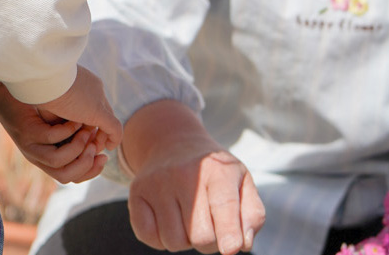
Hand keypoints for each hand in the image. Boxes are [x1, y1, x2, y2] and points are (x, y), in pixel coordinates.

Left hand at [0, 83, 107, 182]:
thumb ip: (84, 133)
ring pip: (56, 161)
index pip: (73, 177)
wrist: (16, 91)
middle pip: (65, 176)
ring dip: (77, 147)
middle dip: (85, 163)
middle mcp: (41, 156)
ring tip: (86, 131)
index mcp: (52, 157)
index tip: (104, 156)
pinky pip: (50, 138)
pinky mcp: (27, 132)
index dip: (91, 171)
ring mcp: (32, 144)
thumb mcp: (69, 122)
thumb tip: (105, 140)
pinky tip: (74, 119)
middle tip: (95, 146)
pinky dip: (66, 130)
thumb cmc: (46, 104)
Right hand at [36, 65, 122, 152]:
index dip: (89, 120)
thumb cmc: (41, 87)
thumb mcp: (50, 99)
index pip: (93, 102)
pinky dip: (113, 138)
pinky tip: (110, 147)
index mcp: (84, 82)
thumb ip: (56, 110)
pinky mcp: (98, 111)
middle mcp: (96, 89)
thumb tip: (56, 125)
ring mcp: (98, 99)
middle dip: (98, 129)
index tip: (81, 132)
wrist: (44, 76)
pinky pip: (114, 128)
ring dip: (102, 137)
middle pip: (103, 112)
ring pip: (109, 122)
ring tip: (93, 148)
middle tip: (90, 144)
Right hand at [125, 101, 264, 253]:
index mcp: (218, 169)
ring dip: (185, 241)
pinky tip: (170, 219)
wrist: (176, 144)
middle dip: (209, 242)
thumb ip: (252, 213)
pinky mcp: (137, 192)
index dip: (229, 232)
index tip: (231, 248)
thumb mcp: (241, 182)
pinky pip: (148, 237)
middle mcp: (186, 173)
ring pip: (174, 241)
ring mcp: (158, 182)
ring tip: (190, 218)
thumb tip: (243, 243)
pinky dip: (160, 239)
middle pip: (200, 234)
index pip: (224, 207)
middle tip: (211, 227)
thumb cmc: (215, 172)